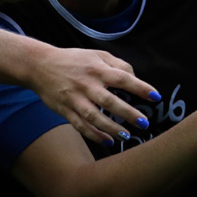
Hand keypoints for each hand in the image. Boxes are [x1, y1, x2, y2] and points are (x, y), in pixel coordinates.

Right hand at [30, 46, 160, 145]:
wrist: (40, 66)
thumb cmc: (74, 60)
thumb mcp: (97, 55)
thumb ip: (118, 64)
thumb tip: (135, 78)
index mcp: (97, 69)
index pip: (123, 78)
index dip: (140, 88)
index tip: (155, 97)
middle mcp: (87, 85)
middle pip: (110, 101)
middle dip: (128, 113)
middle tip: (144, 122)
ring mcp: (75, 99)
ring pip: (95, 117)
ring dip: (112, 128)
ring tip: (127, 136)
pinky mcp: (65, 110)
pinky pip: (81, 126)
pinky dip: (94, 135)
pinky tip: (108, 141)